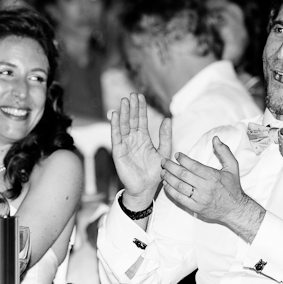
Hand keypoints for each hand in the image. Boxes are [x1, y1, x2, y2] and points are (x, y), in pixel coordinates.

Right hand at [110, 93, 171, 207]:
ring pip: (123, 125)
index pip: (141, 119)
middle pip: (132, 119)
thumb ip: (165, 137)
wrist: (145, 189)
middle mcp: (133, 139)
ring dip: (123, 113)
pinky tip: (115, 115)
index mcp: (143, 138)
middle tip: (132, 94)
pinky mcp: (118, 152)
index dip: (140, 108)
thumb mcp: (164, 153)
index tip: (140, 96)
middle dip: (132, 107)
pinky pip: (116, 136)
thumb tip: (168, 119)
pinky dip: (115, 126)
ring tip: (124, 101)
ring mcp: (125, 145)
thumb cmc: (155, 173)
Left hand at [161, 136, 264, 242]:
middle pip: (183, 175)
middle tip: (163, 161)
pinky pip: (179, 198)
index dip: (183, 159)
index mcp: (213, 176)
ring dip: (168, 178)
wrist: (235, 210)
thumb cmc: (232, 188)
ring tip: (162, 172)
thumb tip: (216, 138)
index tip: (176, 154)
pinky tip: (166, 185)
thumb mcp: (233, 167)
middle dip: (170, 167)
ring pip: (179, 186)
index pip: (193, 166)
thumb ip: (224, 152)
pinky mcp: (195, 208)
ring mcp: (199, 198)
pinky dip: (170, 191)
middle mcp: (205, 187)